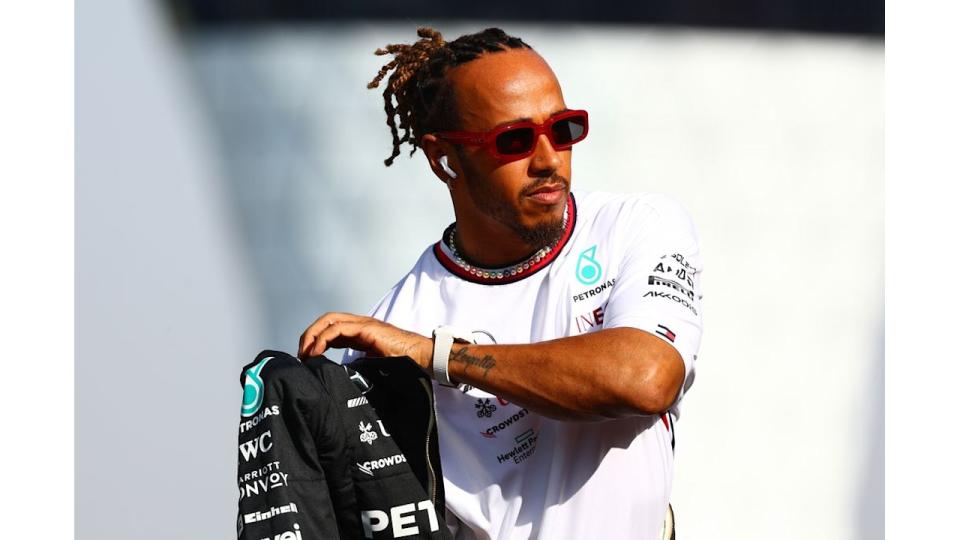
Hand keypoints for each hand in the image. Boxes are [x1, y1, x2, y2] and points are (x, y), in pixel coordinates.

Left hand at [298, 312, 432, 370]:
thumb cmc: (403, 362)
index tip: (307, 358)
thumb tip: (341, 379)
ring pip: (329, 320)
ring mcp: (363, 324)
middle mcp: (360, 324)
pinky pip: (338, 329)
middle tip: (301, 355)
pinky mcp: (367, 328)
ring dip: (313, 336)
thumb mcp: (373, 365)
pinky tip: (318, 352)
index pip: (331, 328)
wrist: (421, 357)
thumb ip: (358, 365)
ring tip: (306, 354)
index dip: (316, 340)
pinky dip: (323, 339)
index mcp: (360, 332)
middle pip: (326, 320)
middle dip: (309, 335)